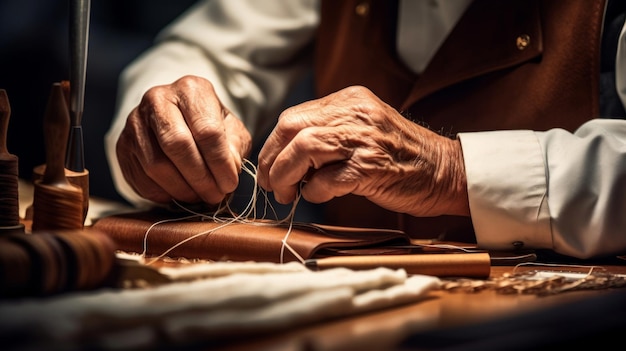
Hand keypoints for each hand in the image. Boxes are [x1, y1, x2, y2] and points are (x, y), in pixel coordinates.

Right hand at [116, 75, 251, 203]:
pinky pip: (141, 178)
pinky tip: (180, 195)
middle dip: (200, 178)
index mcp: (191, 90)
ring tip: (200, 197)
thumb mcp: (231, 130)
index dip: (220, 163)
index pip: (207, 131)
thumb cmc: (209, 126)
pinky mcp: (122, 145)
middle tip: (215, 196)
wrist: (177, 121)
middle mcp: (158, 99)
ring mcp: (135, 122)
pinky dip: (164, 194)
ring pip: (156, 165)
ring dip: (182, 190)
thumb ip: (234, 148)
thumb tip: (228, 171)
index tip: (230, 184)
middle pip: (178, 145)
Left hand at [257, 86, 469, 216]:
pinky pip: (328, 179)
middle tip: (273, 186)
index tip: (269, 168)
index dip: (272, 146)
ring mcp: (365, 139)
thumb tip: (284, 157)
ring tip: (289, 195)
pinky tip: (319, 196)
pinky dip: (315, 191)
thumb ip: (328, 134)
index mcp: (350, 101)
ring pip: (304, 149)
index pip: (293, 117)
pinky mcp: (373, 167)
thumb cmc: (401, 157)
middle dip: (273, 161)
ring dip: (287, 176)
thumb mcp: (363, 130)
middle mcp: (356, 114)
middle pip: (292, 129)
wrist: (446, 171)